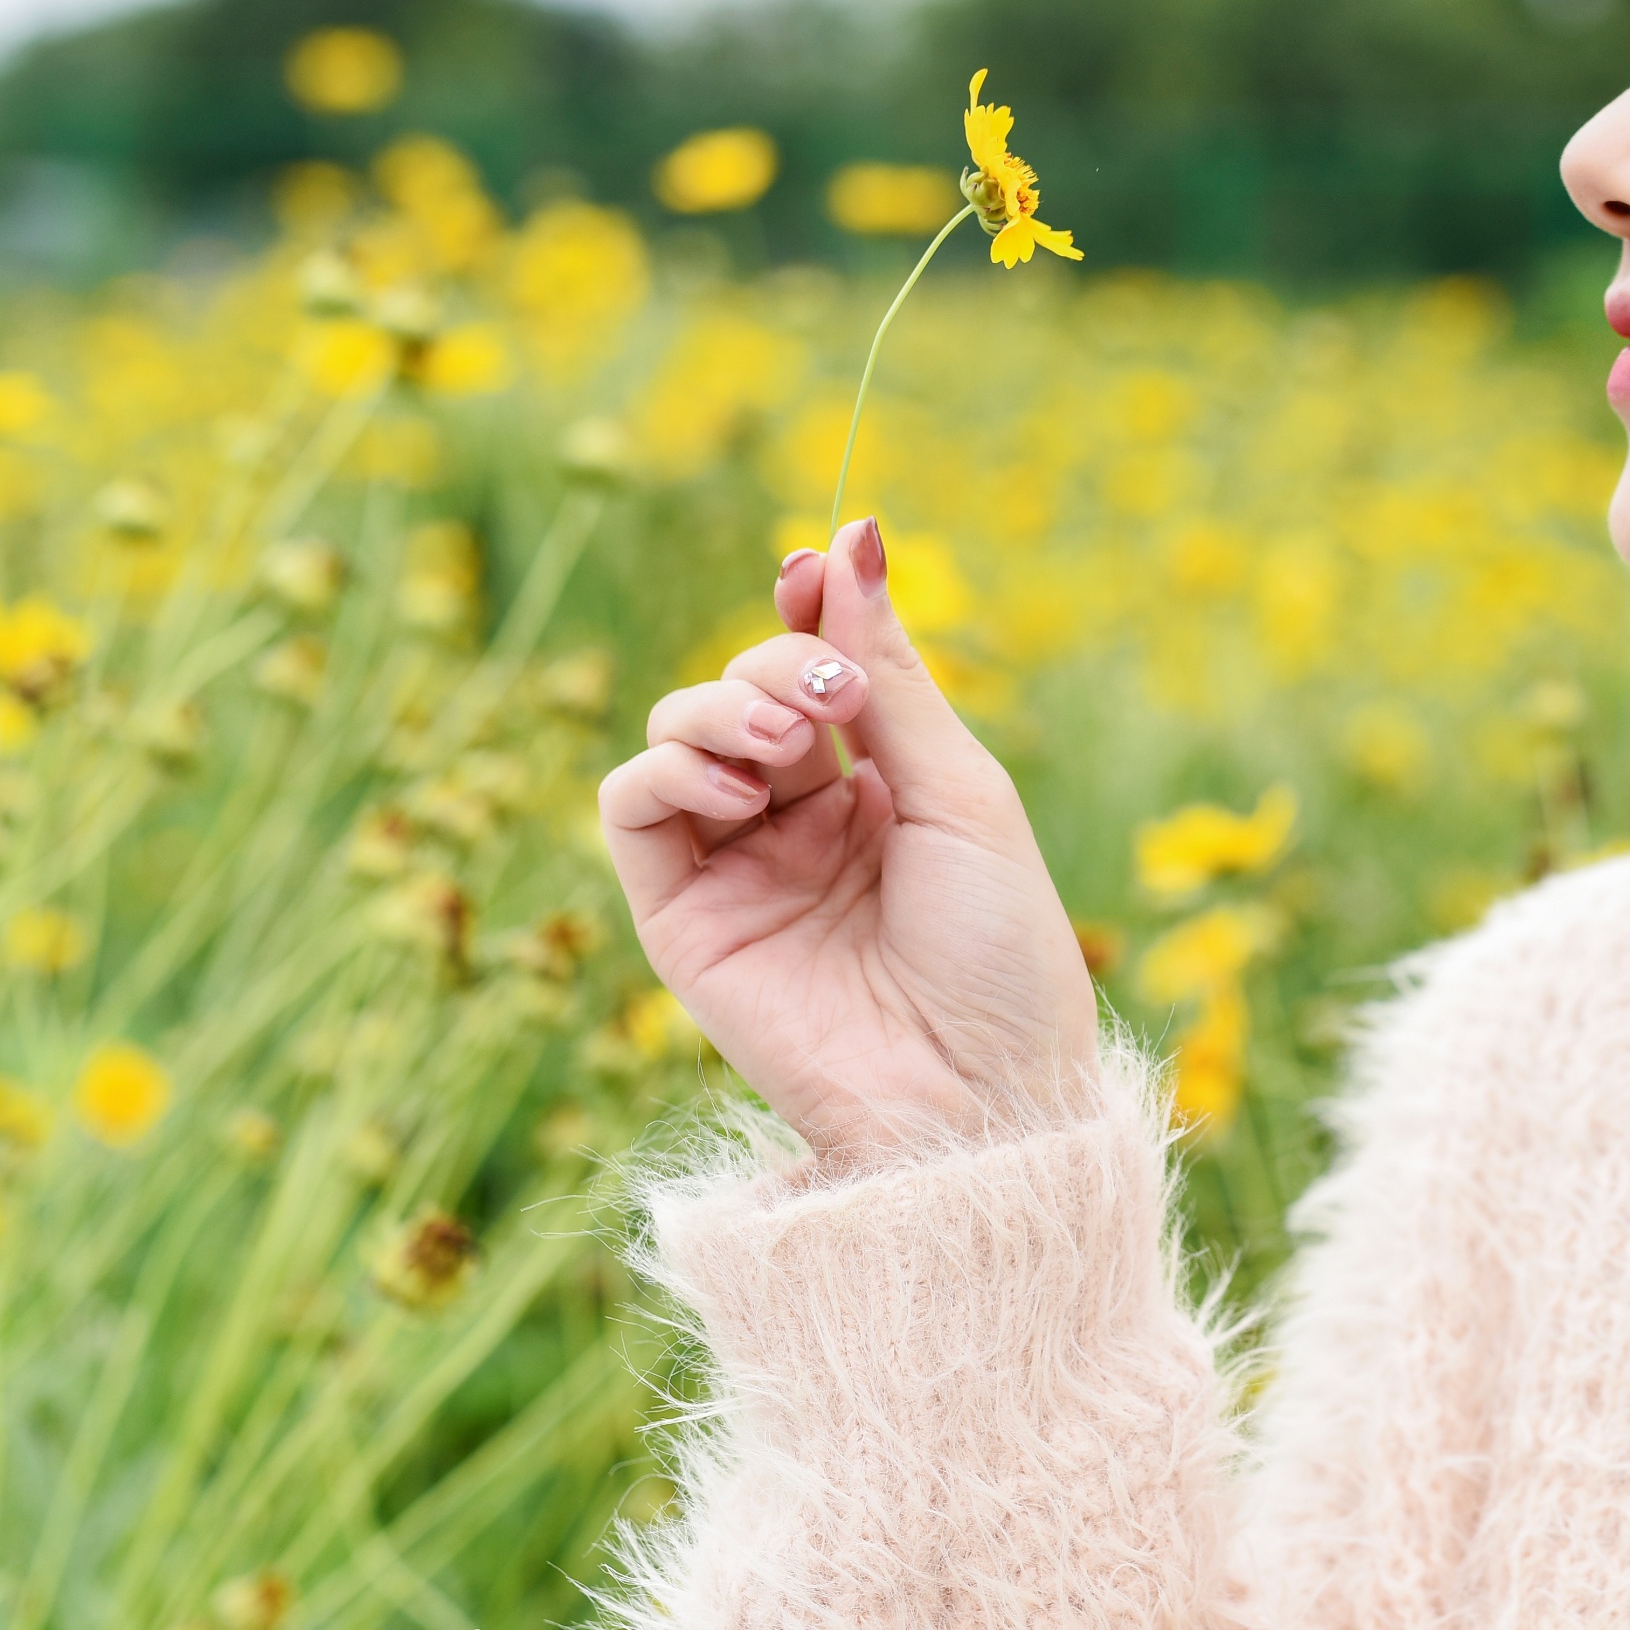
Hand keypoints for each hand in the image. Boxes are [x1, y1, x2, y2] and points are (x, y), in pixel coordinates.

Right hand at [597, 516, 1102, 1174]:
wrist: (975, 1094)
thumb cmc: (999, 952)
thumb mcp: (958, 789)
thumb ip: (887, 671)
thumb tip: (851, 535)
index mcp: (884, 790)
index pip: (818, 669)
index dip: (806, 610)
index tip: (808, 565)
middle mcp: (804, 823)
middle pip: (747, 684)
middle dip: (779, 663)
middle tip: (826, 703)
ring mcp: (739, 868)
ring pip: (678, 730)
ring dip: (719, 702)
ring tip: (783, 741)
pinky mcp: (680, 919)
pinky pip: (631, 806)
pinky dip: (668, 766)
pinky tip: (737, 784)